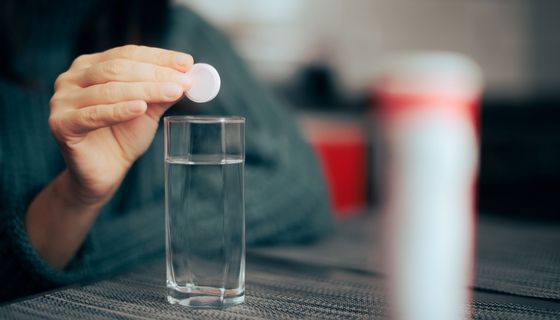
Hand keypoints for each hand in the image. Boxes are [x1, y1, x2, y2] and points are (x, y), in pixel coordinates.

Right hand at [48, 45, 192, 205]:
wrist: (105, 172)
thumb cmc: (124, 137)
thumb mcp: (148, 110)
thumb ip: (162, 92)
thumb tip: (187, 74)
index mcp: (90, 66)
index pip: (127, 54)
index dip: (159, 57)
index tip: (186, 63)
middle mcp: (71, 78)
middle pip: (118, 69)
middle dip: (155, 74)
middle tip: (183, 81)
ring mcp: (61, 100)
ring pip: (109, 90)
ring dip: (145, 90)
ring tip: (173, 92)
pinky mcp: (61, 124)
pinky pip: (94, 114)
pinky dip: (120, 110)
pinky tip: (141, 108)